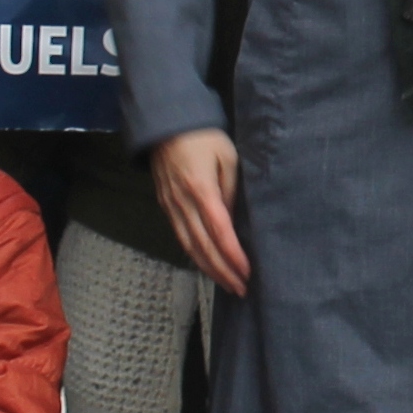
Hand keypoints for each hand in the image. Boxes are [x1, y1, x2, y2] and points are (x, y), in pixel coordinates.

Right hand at [150, 129, 247, 295]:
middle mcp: (183, 203)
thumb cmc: (203, 136)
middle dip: (222, 270)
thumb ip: (232, 189)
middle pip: (203, 246)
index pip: (219, 231)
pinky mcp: (165, 206)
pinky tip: (207, 264)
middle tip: (241, 288)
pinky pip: (181, 236)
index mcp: (201, 189)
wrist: (165, 125)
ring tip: (227, 284)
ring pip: (189, 246)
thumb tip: (234, 220)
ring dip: (208, 268)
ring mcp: (171, 206)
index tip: (247, 271)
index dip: (232, 255)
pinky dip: (195, 255)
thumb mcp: (227, 156)